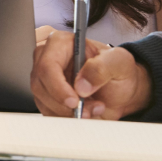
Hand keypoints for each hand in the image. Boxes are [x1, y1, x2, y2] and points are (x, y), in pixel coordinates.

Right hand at [31, 28, 151, 119]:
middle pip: (40, 85)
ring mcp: (46, 79)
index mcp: (62, 43)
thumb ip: (103, 68)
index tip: (74, 101)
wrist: (121, 90)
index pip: (47, 65)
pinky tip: (83, 112)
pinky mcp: (47, 96)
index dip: (57, 86)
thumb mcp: (120, 63)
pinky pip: (48, 111)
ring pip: (43, 101)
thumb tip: (82, 84)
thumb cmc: (119, 71)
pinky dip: (66, 117)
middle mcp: (49, 58)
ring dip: (68, 112)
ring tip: (92, 109)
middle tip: (87, 108)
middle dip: (64, 103)